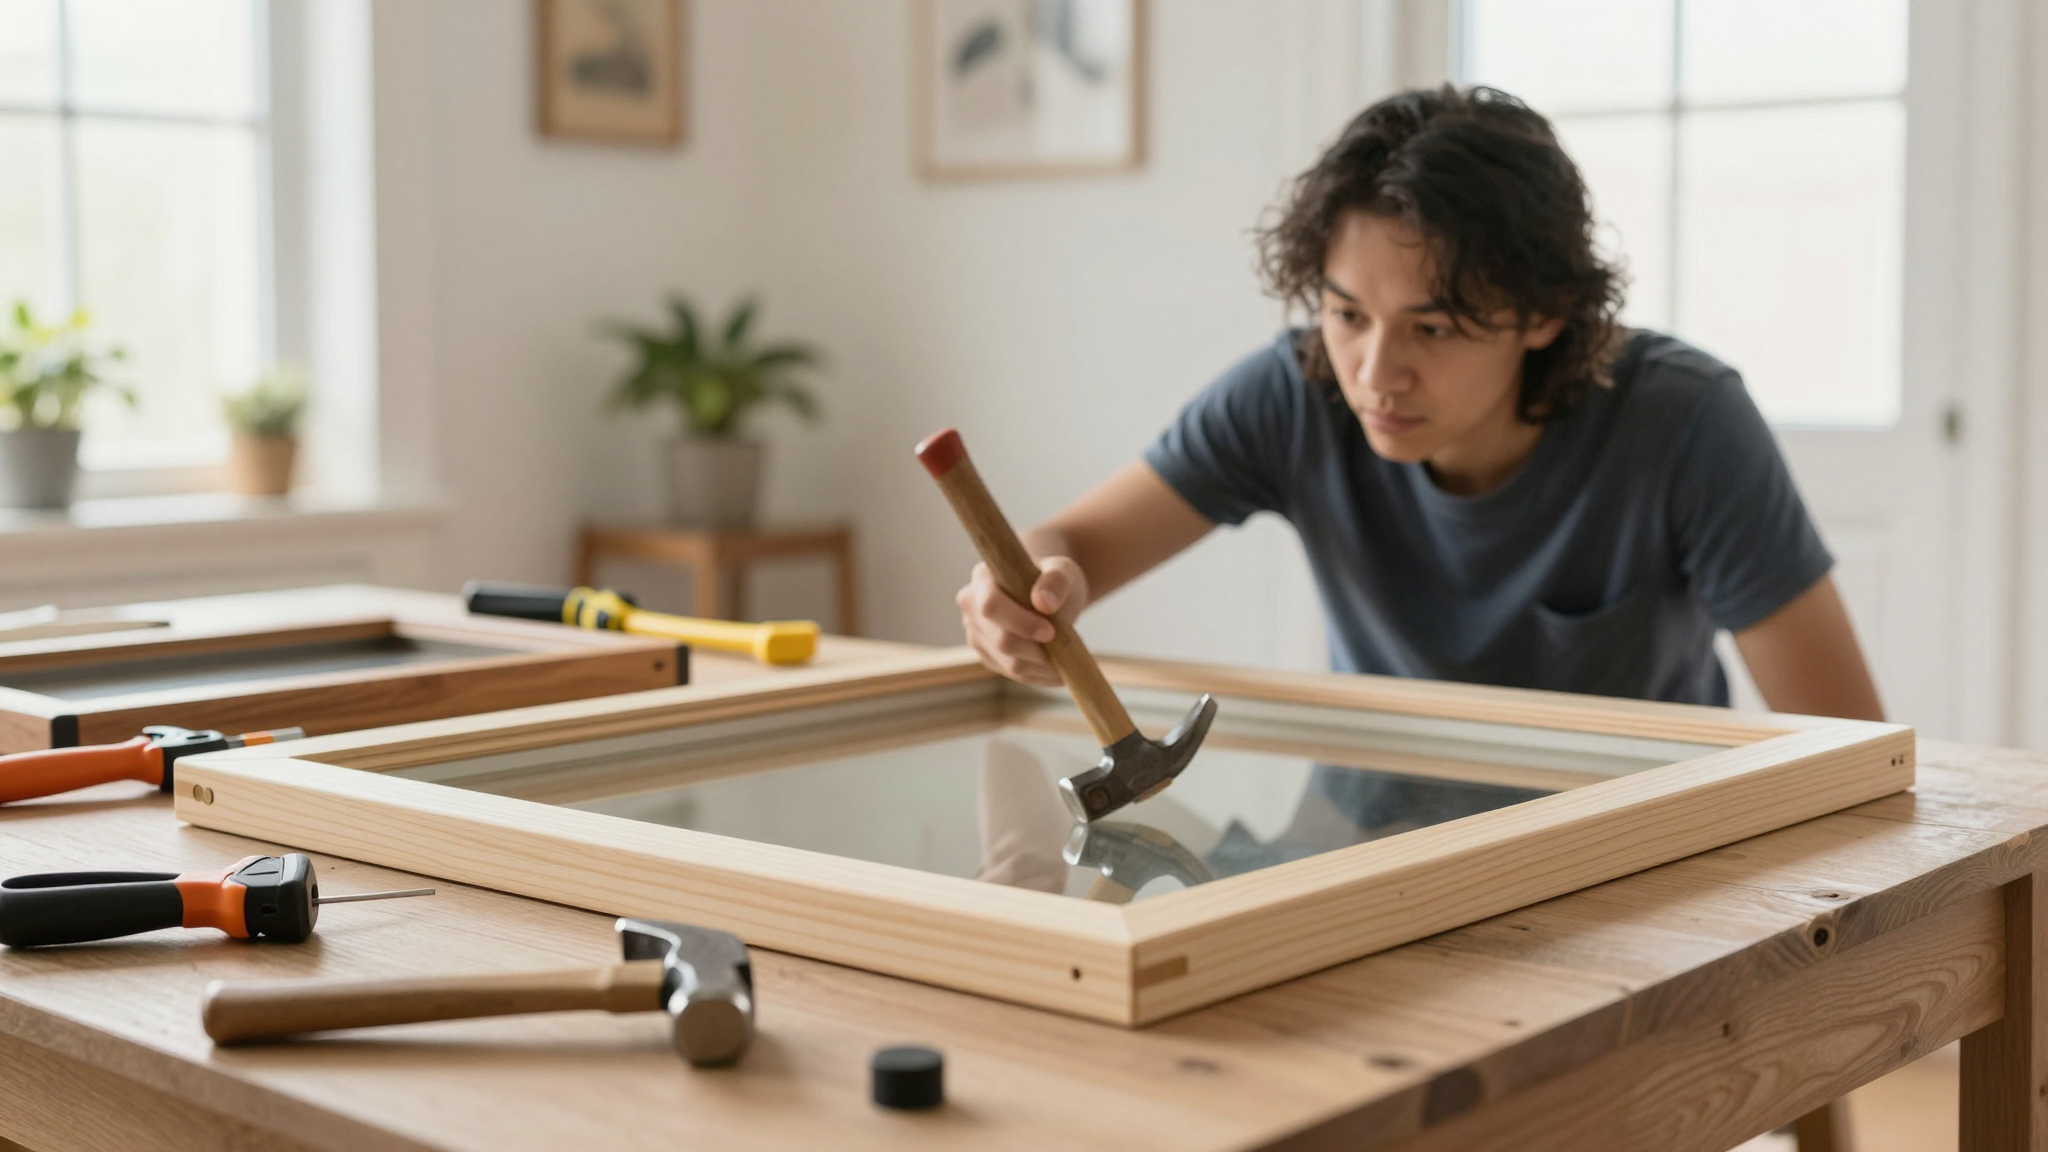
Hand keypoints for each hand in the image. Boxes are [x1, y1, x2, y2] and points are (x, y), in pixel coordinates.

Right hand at [956, 556, 1088, 686]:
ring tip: (1070, 660)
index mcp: (983, 579)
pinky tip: (1059, 668)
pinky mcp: (988, 656)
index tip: (1050, 631)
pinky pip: (1014, 674)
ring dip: (1044, 666)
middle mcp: (972, 608)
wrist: (1047, 597)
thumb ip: (1055, 581)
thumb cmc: (1052, 580)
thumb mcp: (1062, 571)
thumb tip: (1044, 602)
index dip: (1020, 622)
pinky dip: (1041, 674)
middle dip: (1038, 649)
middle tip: (1068, 649)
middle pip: (1002, 640)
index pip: (991, 606)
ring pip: (1010, 663)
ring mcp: (976, 635)